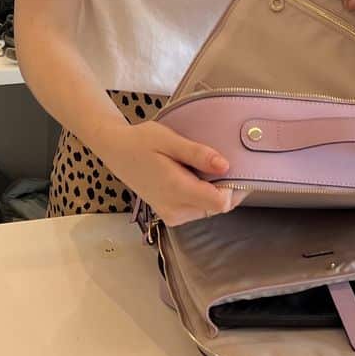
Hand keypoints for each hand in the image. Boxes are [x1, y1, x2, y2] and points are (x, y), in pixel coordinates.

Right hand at [97, 119, 235, 226]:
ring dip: (216, 190)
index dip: (235, 186)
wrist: (117, 151)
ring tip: (205, 166)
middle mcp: (175, 209)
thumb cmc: (142, 141)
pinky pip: (198, 208)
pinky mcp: (171, 214)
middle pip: (218, 206)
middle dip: (227, 187)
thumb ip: (198, 154)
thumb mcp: (170, 140)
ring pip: (210, 209)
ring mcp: (172, 215)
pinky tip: (196, 175)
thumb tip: (225, 165)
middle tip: (223, 161)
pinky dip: (204, 194)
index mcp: (176, 191)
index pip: (221, 202)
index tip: (237, 167)